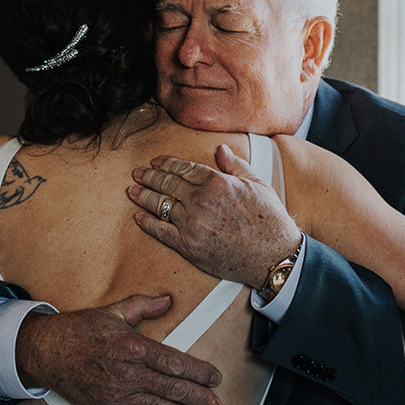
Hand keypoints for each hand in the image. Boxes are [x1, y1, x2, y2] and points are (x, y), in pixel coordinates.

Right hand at [15, 294, 224, 404]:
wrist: (46, 351)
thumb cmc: (80, 330)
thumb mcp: (114, 311)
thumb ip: (144, 305)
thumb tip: (168, 300)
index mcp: (133, 347)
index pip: (175, 363)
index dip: (199, 372)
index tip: (216, 378)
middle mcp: (127, 373)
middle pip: (172, 389)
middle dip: (199, 398)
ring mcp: (116, 394)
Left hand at [128, 144, 302, 288]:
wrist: (272, 255)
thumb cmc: (269, 219)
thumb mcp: (257, 184)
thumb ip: (235, 165)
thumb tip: (221, 149)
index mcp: (217, 182)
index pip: (184, 168)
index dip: (166, 163)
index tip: (155, 162)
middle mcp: (201, 201)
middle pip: (167, 184)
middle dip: (149, 176)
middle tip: (138, 173)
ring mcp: (192, 224)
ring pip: (161, 205)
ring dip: (143, 196)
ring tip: (132, 191)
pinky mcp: (188, 246)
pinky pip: (161, 231)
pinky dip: (147, 223)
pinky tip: (138, 217)